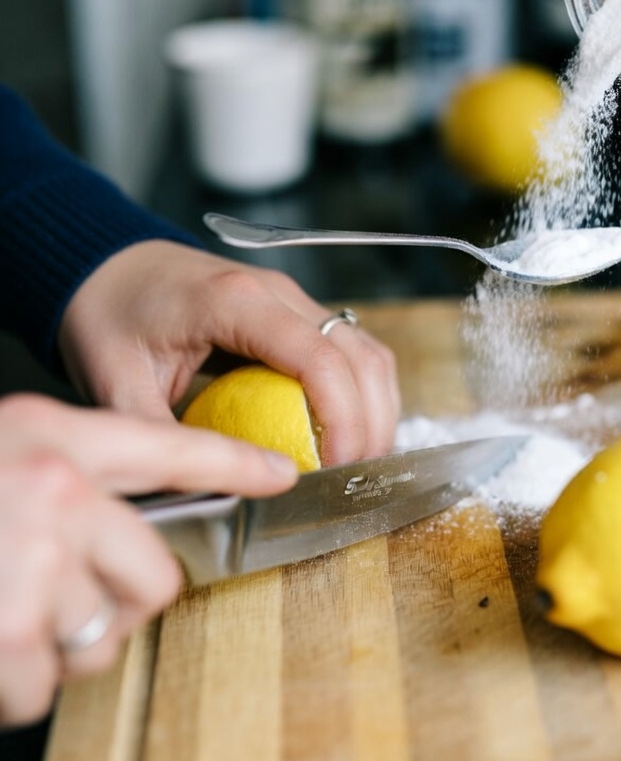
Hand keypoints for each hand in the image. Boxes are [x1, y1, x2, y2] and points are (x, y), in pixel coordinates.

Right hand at [0, 391, 297, 726]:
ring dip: (56, 648)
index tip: (282, 477)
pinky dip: (13, 685)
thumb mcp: (3, 457)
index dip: (234, 461)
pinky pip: (46, 685)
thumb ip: (65, 482)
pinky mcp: (11, 624)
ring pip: (102, 637)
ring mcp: (32, 556)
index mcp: (50, 434)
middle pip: (156, 573)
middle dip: (120, 603)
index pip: (168, 444)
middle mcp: (54, 488)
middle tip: (65, 601)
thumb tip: (124, 544)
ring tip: (4, 618)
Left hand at [57, 241, 399, 465]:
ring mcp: (291, 298)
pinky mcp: (294, 312)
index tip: (334, 473)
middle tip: (352, 482)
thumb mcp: (118, 385)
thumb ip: (162, 439)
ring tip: (357, 466)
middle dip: (370, 425)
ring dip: (375, 410)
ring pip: (366, 351)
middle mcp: (276, 291)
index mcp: (235, 302)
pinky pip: (349, 351)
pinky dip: (361, 395)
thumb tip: (208, 492)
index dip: (343, 421)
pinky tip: (346, 437)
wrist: (104, 268)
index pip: (319, 359)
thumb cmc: (108, 316)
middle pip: (358, 357)